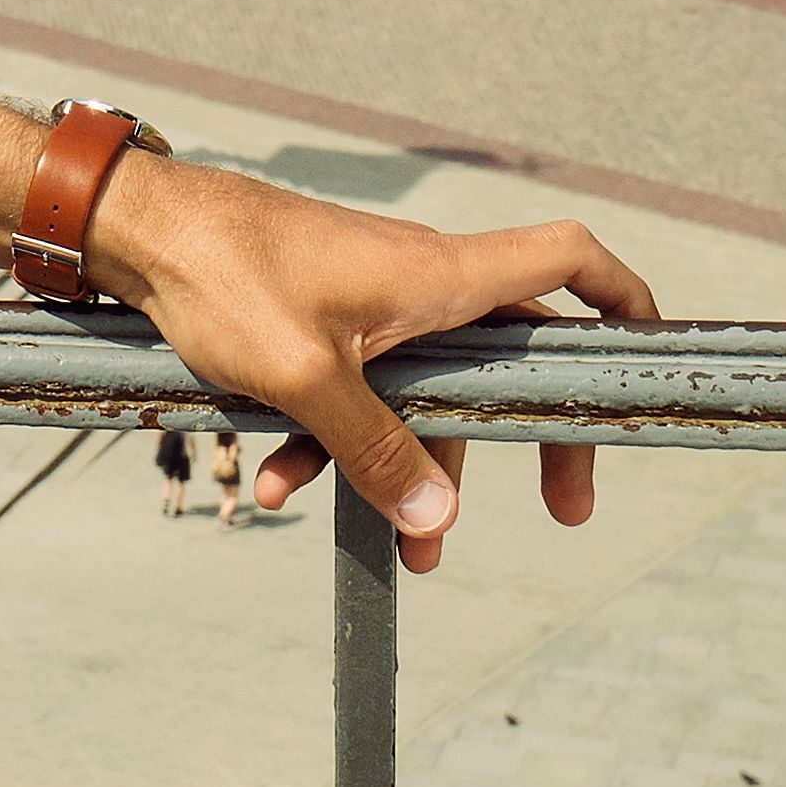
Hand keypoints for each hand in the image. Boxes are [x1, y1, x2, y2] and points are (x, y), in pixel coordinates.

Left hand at [105, 158, 656, 570]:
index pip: (570, 262)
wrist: (136, 230)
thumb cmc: (222, 275)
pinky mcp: (323, 320)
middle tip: (565, 509)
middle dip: (528, 441)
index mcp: (441, 278)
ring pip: (423, 392)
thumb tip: (440, 518)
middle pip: (510, 359)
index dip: (626, 300)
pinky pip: (355, 390)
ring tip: (410, 556)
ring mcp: (373, 303)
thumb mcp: (304, 377)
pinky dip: (330, 441)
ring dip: (413, 468)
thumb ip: (375, 450)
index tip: (648, 358)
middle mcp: (421, 285)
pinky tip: (277, 484)